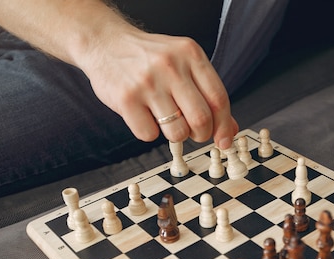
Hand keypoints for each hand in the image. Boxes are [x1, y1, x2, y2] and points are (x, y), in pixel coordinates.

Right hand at [79, 26, 237, 148]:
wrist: (105, 42)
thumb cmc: (149, 58)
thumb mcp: (184, 64)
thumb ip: (207, 93)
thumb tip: (229, 128)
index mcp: (190, 55)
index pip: (218, 98)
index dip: (224, 125)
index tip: (224, 140)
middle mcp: (171, 66)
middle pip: (201, 119)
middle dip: (201, 135)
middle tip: (194, 132)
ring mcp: (148, 83)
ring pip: (177, 132)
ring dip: (175, 135)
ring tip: (166, 119)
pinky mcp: (126, 99)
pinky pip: (149, 135)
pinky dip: (149, 132)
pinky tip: (144, 115)